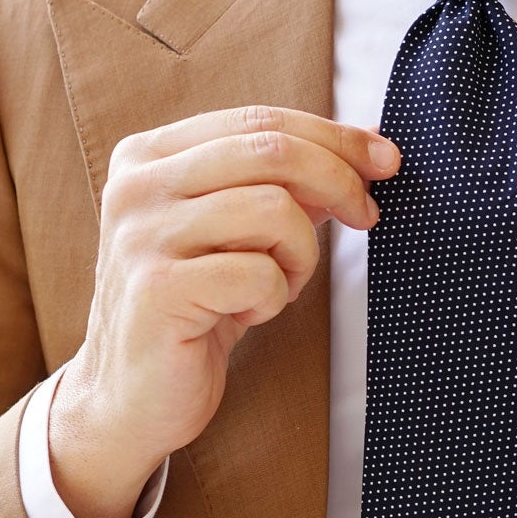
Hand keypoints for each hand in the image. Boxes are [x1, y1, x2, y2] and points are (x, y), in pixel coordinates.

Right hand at [51, 105, 400, 517]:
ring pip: (272, 209)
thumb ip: (285, 184)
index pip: (259, 120)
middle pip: (271, 150)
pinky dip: (273, 298)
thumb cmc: (194, 310)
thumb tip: (366, 147)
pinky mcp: (157, 290)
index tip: (385, 160)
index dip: (333, 137)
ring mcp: (142, 236)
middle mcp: (136, 186)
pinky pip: (258, 274)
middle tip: (367, 217)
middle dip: (339, 181)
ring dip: (300, 255)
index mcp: (149, 156)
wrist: (131, 397)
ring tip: (278, 284)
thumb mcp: (237, 233)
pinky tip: (245, 315)